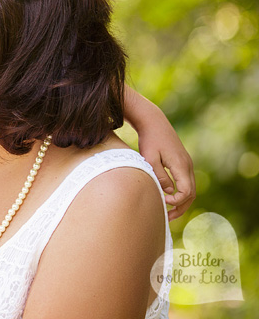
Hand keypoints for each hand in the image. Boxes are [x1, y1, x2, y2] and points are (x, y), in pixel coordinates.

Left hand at [123, 87, 195, 219]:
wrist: (153, 122)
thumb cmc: (149, 139)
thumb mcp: (150, 159)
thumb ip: (160, 176)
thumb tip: (167, 193)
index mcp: (181, 166)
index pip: (186, 192)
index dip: (176, 202)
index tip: (161, 202)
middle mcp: (188, 166)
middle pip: (191, 194)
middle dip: (180, 208)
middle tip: (166, 218)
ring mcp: (187, 164)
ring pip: (190, 189)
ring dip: (181, 202)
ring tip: (167, 213)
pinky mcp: (182, 162)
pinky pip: (185, 182)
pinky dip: (180, 193)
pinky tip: (167, 198)